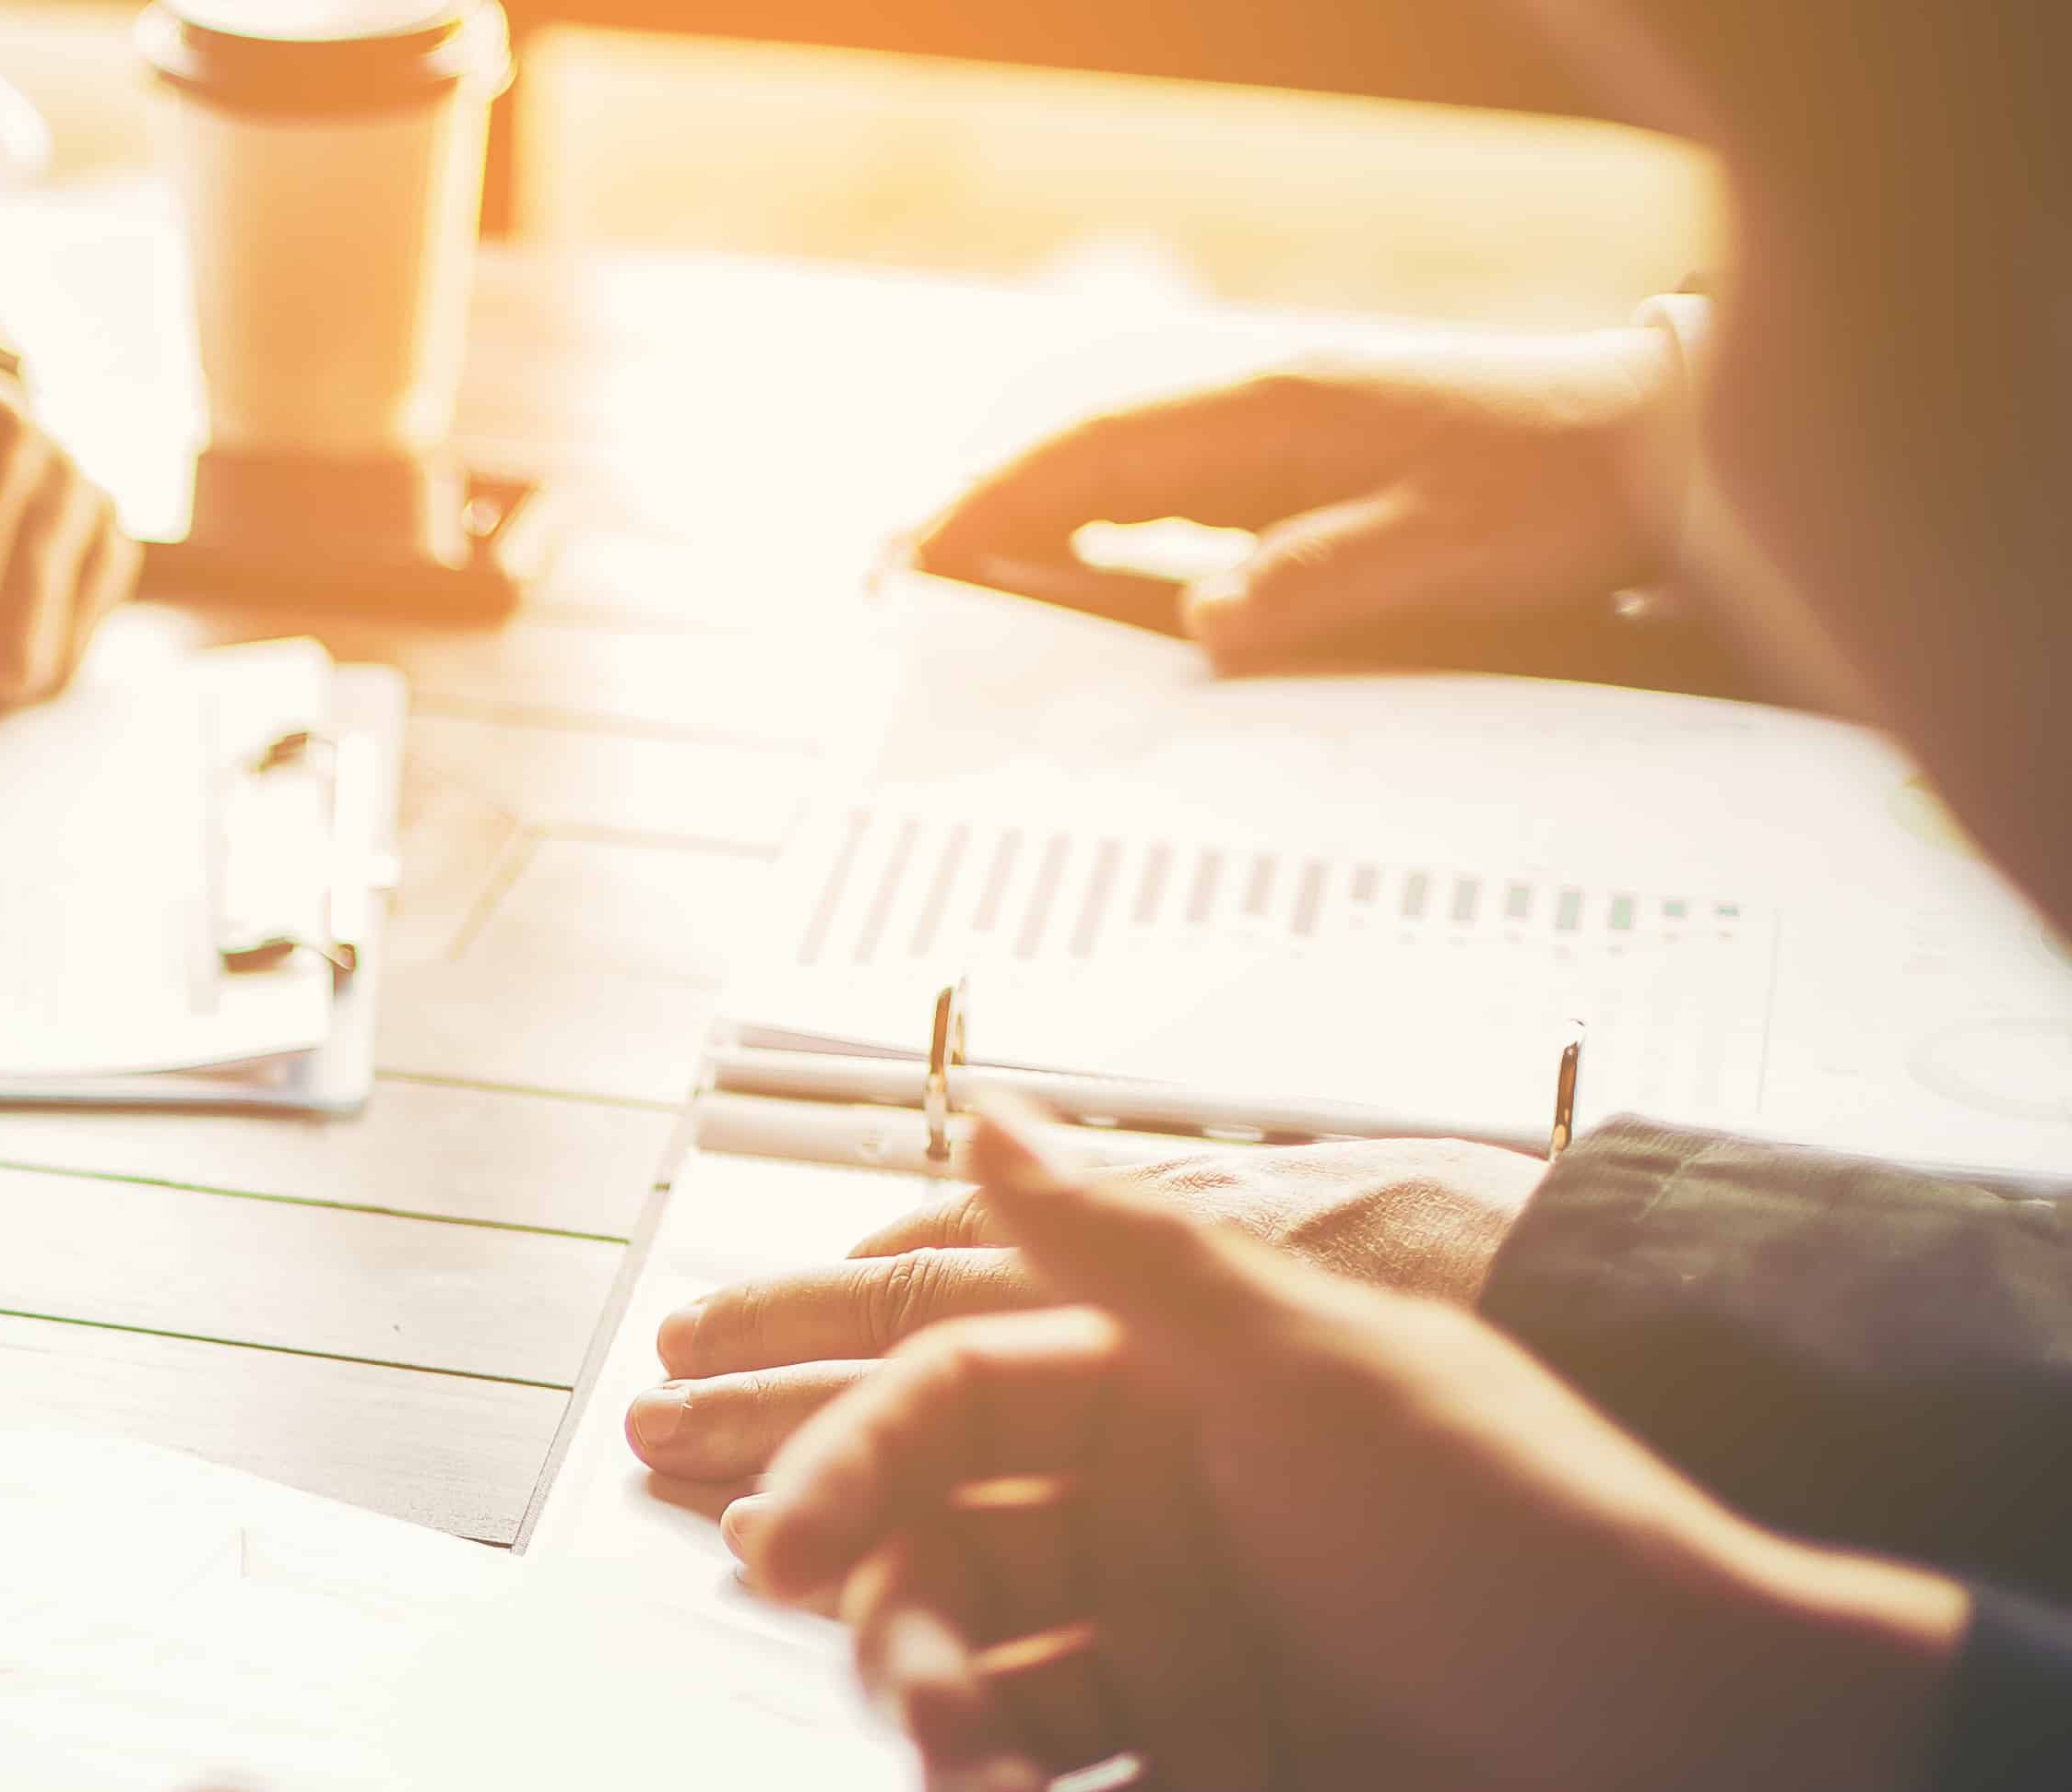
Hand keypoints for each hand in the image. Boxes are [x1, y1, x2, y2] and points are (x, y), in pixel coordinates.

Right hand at [730, 1114, 1963, 1791]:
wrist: (1691, 1744)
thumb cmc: (1524, 1529)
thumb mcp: (1312, 1364)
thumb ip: (1130, 1249)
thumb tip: (989, 1114)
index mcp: (1169, 1410)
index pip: (949, 1416)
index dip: (852, 1469)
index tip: (787, 1543)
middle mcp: (1158, 1534)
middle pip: (941, 1572)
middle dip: (905, 1646)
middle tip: (922, 1705)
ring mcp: (1183, 1674)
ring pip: (991, 1710)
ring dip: (967, 1762)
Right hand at [914, 329, 1680, 669]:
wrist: (1654, 449)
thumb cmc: (1562, 495)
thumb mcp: (1449, 550)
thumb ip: (1320, 584)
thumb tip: (1203, 626)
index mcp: (1278, 416)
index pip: (1100, 453)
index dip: (998, 504)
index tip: (918, 556)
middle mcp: (1262, 412)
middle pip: (1086, 455)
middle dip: (982, 511)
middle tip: (887, 577)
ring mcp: (1279, 436)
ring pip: (1119, 473)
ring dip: (1030, 521)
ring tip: (945, 579)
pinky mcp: (1301, 467)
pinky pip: (1169, 495)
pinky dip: (1098, 529)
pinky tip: (1068, 573)